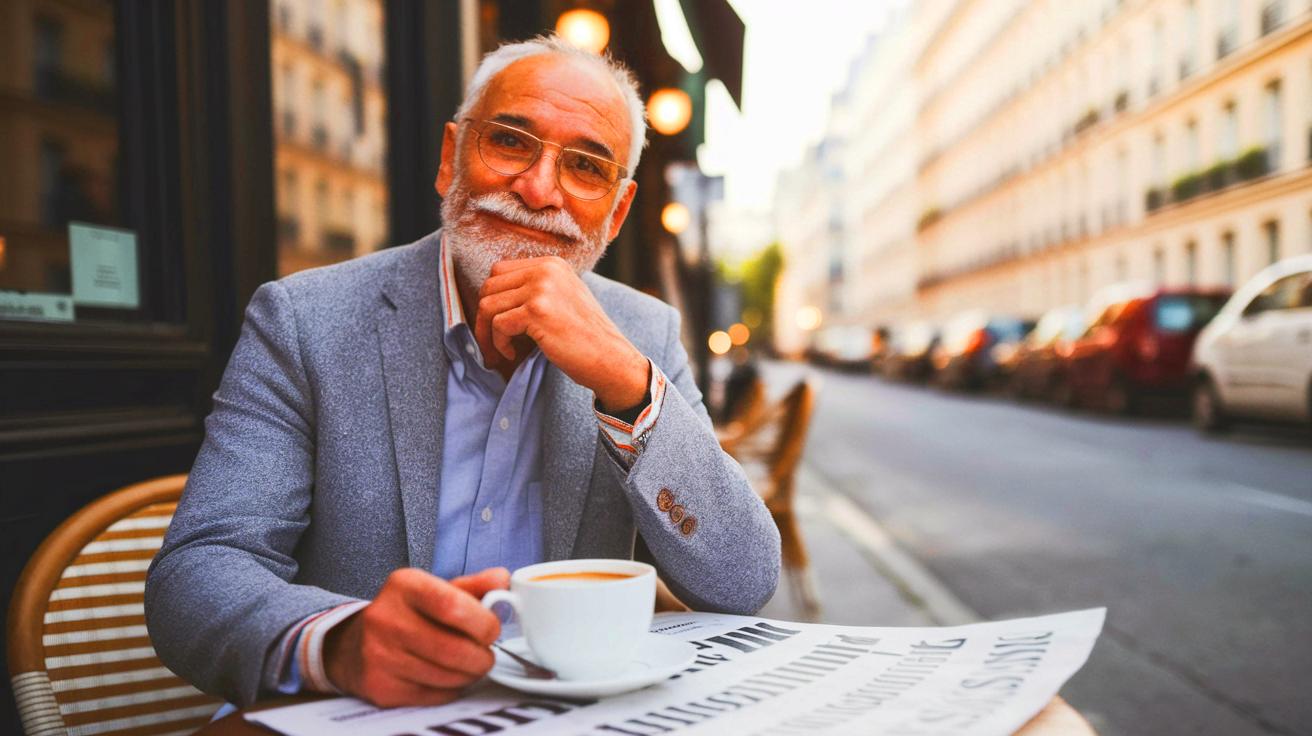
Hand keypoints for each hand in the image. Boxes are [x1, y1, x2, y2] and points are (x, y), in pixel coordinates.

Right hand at [323, 567, 508, 706]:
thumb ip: (473, 586)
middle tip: (485, 653)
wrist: (354, 644)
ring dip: (470, 674)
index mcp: (404, 585)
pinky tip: (446, 676)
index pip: (453, 606)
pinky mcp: (382, 687)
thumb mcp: (435, 590)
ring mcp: (380, 656)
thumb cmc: (406, 614)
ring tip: (468, 664)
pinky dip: (451, 689)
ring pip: (448, 677)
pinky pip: (435, 695)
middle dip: (482, 656)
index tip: (491, 629)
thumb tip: (503, 579)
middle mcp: (387, 619)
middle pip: (454, 649)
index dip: (483, 622)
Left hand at [474, 257, 648, 411]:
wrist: (610, 358)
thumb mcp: (563, 298)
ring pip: (488, 305)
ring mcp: (542, 288)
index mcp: (552, 264)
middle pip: (490, 286)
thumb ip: (535, 289)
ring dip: (488, 333)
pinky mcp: (537, 311)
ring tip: (501, 350)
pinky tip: (514, 353)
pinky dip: (499, 344)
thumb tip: (492, 296)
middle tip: (491, 341)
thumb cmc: (584, 337)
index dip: (492, 298)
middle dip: (483, 316)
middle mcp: (547, 269)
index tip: (495, 323)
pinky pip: (498, 324)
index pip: (500, 271)